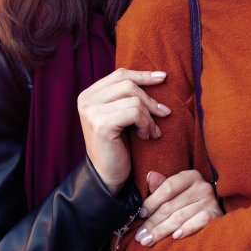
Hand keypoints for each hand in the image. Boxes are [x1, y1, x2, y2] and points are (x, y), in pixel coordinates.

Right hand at [77, 68, 170, 193]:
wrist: (107, 176)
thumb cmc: (118, 145)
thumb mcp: (121, 115)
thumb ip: (127, 96)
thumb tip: (157, 76)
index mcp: (89, 94)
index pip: (120, 74)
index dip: (143, 75)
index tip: (163, 77)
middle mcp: (87, 100)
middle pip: (128, 84)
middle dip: (150, 99)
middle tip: (164, 114)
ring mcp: (92, 112)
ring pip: (134, 99)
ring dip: (149, 116)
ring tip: (152, 131)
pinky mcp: (101, 124)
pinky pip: (134, 113)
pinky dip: (146, 124)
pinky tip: (145, 136)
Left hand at [133, 170, 221, 246]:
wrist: (209, 209)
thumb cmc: (187, 199)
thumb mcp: (175, 190)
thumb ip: (161, 185)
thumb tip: (150, 176)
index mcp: (190, 176)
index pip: (168, 187)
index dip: (152, 201)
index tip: (141, 214)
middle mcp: (201, 186)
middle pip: (171, 205)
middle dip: (153, 222)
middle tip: (140, 236)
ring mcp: (210, 200)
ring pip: (180, 216)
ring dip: (162, 230)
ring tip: (148, 240)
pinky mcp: (215, 214)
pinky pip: (199, 222)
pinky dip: (187, 229)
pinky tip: (175, 236)